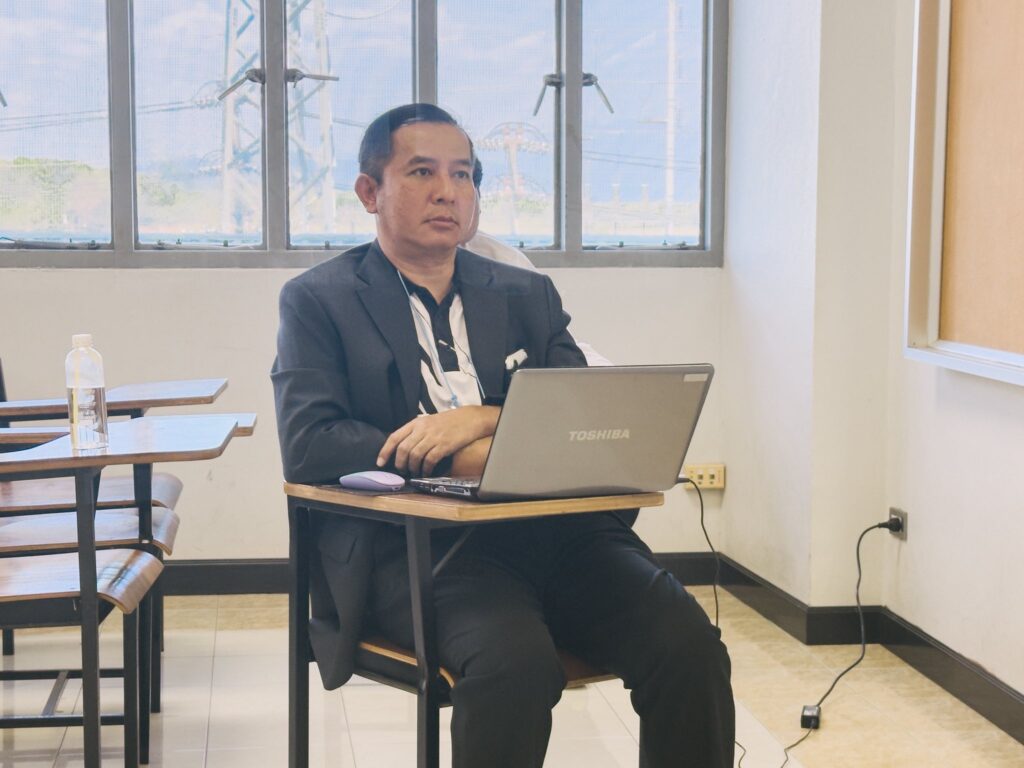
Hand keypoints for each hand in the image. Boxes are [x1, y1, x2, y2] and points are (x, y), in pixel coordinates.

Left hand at [377, 406, 498, 475]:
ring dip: (413, 468)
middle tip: (402, 470)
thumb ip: (416, 432)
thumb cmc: (448, 422)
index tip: (380, 463)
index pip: (395, 437)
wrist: (469, 419)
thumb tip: (402, 449)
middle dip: (400, 463)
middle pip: (403, 449)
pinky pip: (430, 460)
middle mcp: (422, 429)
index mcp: (416, 423)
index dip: (385, 451)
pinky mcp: (444, 445)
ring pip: (415, 456)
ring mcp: (433, 437)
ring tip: (415, 472)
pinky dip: (426, 468)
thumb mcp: (428, 422)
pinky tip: (427, 471)